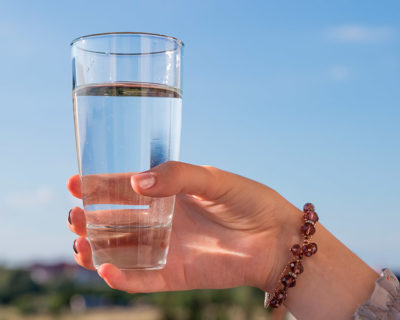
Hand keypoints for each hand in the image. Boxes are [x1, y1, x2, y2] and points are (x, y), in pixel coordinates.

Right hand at [67, 161, 301, 293]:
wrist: (276, 238)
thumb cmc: (249, 202)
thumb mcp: (213, 178)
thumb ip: (177, 175)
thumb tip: (136, 181)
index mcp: (168, 194)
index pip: (124, 189)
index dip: (98, 186)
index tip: (74, 182)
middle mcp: (162, 221)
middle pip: (115, 222)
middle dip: (90, 220)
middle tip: (75, 216)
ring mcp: (167, 248)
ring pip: (121, 252)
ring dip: (97, 250)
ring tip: (80, 244)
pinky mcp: (177, 274)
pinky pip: (143, 279)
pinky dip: (122, 278)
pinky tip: (105, 270)